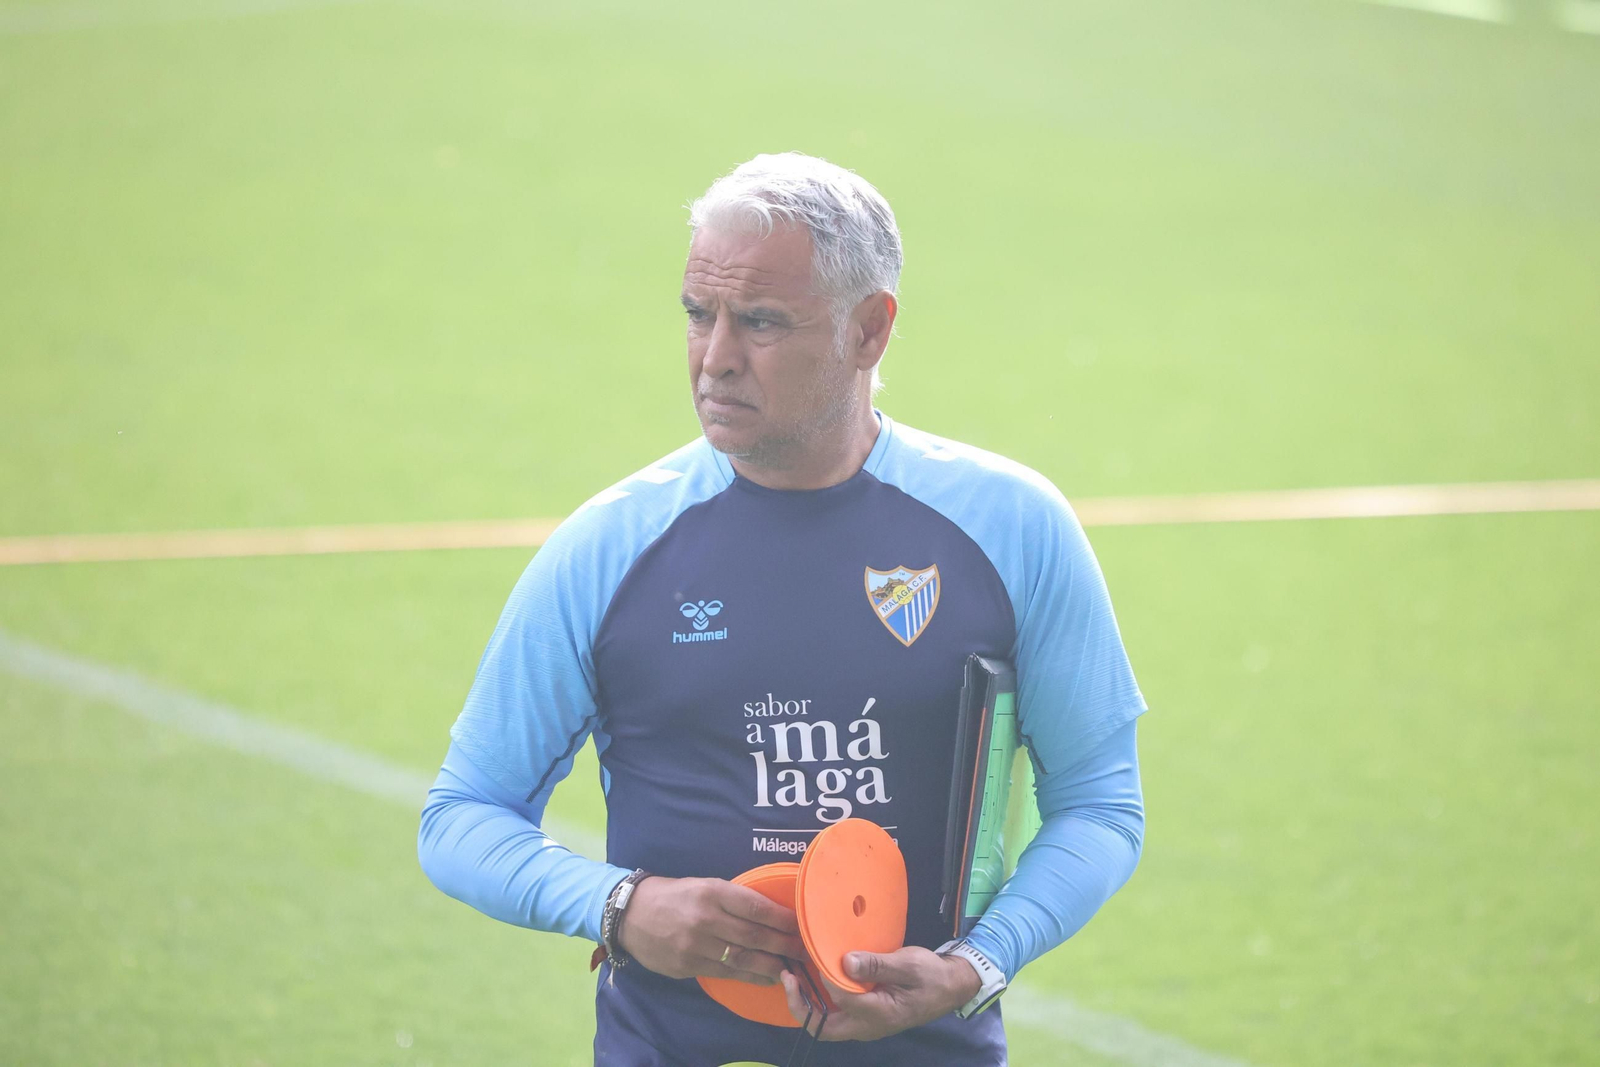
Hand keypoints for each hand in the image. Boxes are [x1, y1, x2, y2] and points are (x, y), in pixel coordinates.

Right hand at [616, 876, 807, 985]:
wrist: (630, 914)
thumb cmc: (674, 895)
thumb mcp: (703, 884)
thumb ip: (732, 898)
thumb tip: (769, 914)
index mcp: (712, 891)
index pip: (756, 907)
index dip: (782, 919)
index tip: (800, 925)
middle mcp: (706, 918)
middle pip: (754, 936)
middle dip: (783, 945)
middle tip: (804, 950)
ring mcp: (695, 945)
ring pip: (742, 959)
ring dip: (771, 966)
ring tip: (791, 969)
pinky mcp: (687, 965)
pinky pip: (726, 973)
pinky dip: (749, 976)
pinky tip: (766, 977)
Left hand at [779, 946, 982, 1040]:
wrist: (949, 987)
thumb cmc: (931, 976)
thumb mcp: (909, 965)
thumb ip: (878, 965)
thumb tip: (846, 961)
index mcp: (879, 1014)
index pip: (841, 999)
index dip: (826, 976)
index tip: (819, 953)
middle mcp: (866, 1026)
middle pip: (822, 1028)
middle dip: (799, 1004)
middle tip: (788, 977)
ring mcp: (863, 1024)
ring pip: (824, 1024)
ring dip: (805, 1002)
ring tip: (792, 975)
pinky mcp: (863, 1016)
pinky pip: (833, 1014)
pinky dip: (817, 1000)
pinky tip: (812, 977)